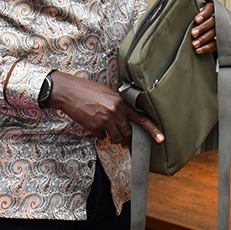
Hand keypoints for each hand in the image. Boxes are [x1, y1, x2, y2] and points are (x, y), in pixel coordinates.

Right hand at [47, 71, 163, 146]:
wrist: (69, 91)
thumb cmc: (88, 91)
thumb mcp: (108, 94)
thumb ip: (119, 106)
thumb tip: (125, 121)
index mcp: (121, 102)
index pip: (141, 118)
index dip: (152, 130)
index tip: (161, 139)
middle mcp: (116, 111)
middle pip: (128, 132)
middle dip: (126, 138)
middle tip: (122, 138)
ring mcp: (105, 120)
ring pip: (116, 138)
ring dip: (112, 137)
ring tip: (104, 127)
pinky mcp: (95, 127)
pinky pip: (102, 137)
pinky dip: (99, 134)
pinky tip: (93, 124)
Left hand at [191, 0, 216, 53]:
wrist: (201, 30)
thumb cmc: (194, 20)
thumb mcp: (193, 13)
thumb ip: (189, 12)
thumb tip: (179, 13)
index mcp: (211, 9)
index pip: (209, 9)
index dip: (204, 14)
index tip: (196, 20)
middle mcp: (217, 18)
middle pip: (213, 22)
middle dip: (202, 28)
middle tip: (193, 33)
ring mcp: (220, 29)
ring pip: (214, 34)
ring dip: (204, 39)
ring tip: (194, 44)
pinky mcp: (219, 40)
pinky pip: (215, 44)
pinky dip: (207, 48)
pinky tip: (199, 50)